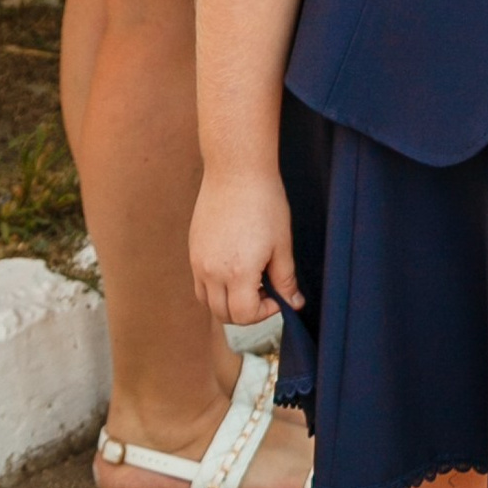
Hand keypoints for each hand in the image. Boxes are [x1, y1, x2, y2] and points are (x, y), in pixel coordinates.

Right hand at [190, 170, 301, 329]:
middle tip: (265, 292)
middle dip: (246, 312)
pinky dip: (215, 287)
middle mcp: (212, 272)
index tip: (278, 297)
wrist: (236, 172)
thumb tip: (294, 302)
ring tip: (249, 281)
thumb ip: (286, 279)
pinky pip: (199, 282)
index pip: (244, 315)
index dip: (265, 313)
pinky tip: (235, 268)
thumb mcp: (282, 244)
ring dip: (227, 302)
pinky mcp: (193, 250)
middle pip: (222, 314)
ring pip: (207, 301)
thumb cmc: (264, 203)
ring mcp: (198, 261)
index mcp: (237, 273)